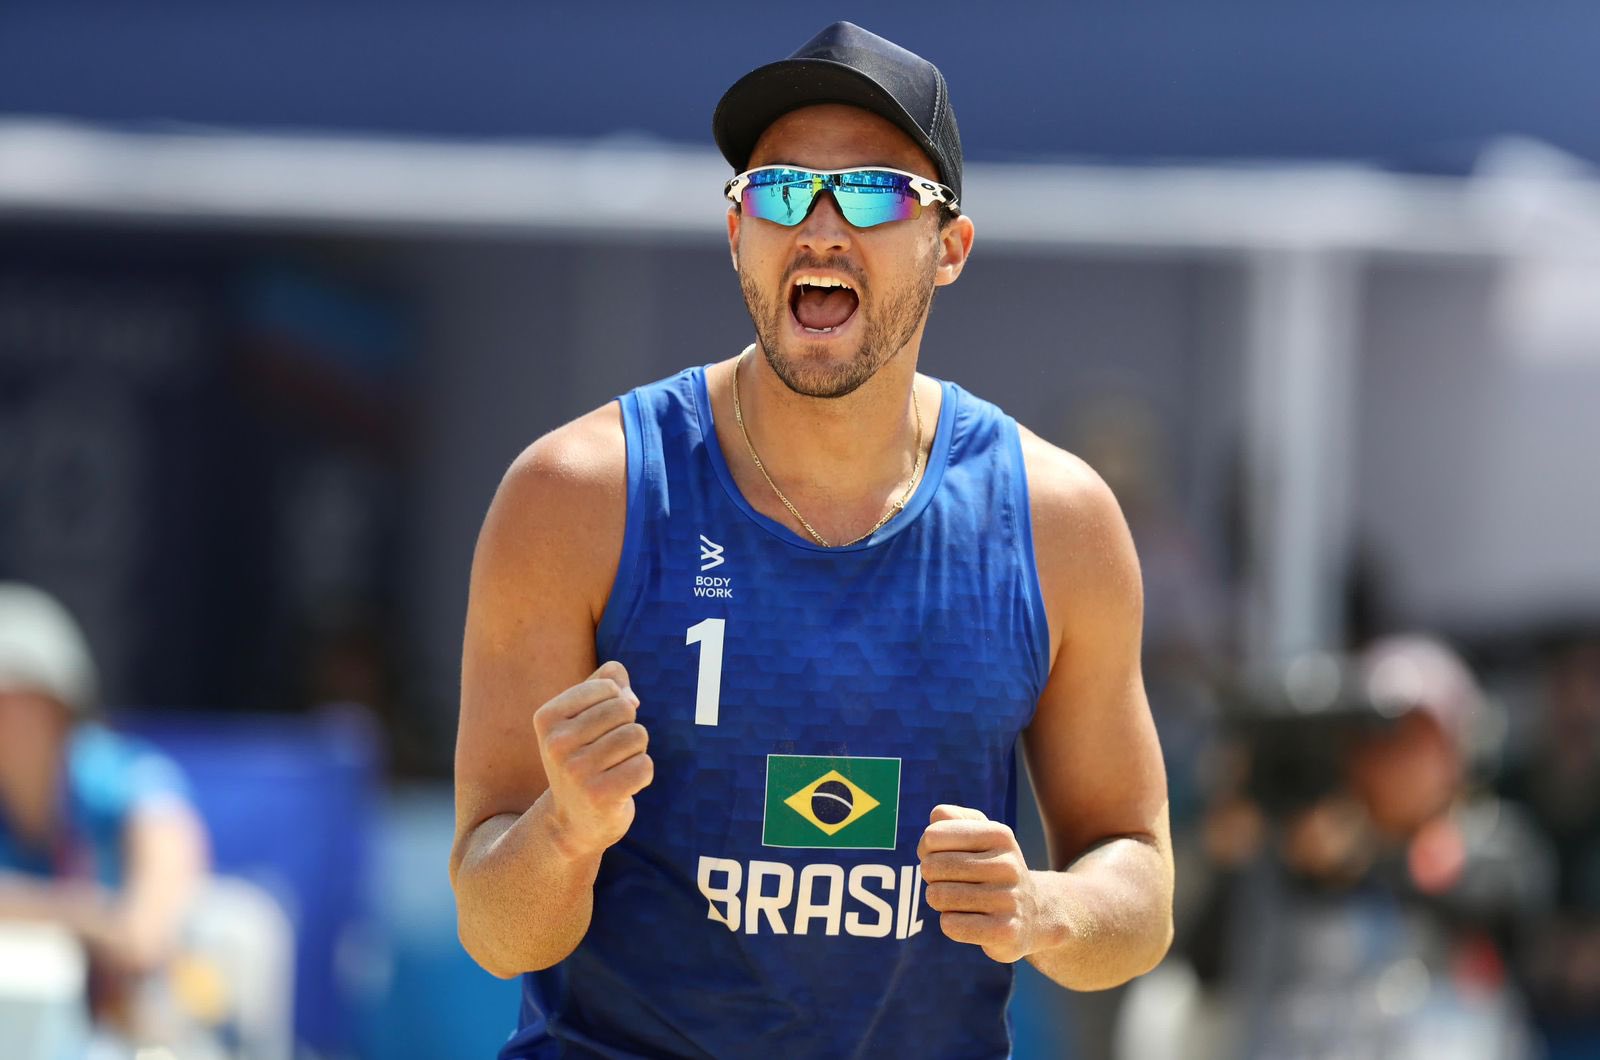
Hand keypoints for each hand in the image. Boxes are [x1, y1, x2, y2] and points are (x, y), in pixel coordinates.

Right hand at [533, 660, 652, 860]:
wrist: (573, 822)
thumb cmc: (584, 757)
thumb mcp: (584, 714)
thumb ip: (607, 681)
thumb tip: (630, 697)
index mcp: (547, 717)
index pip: (608, 687)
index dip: (616, 705)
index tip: (597, 731)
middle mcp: (556, 743)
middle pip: (625, 709)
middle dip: (627, 728)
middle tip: (608, 754)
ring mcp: (576, 771)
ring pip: (637, 735)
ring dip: (635, 752)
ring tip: (614, 769)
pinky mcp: (599, 795)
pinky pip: (645, 765)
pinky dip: (642, 775)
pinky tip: (621, 787)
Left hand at [918, 804, 1039, 963]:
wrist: (1033, 914)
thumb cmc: (993, 869)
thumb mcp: (982, 835)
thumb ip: (953, 818)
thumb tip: (935, 816)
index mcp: (999, 835)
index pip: (933, 836)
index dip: (926, 849)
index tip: (939, 855)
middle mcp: (1007, 865)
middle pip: (932, 867)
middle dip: (931, 876)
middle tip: (948, 881)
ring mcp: (1008, 900)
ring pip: (938, 897)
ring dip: (939, 901)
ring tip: (959, 900)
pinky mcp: (1005, 931)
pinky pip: (950, 925)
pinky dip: (950, 923)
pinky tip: (968, 920)